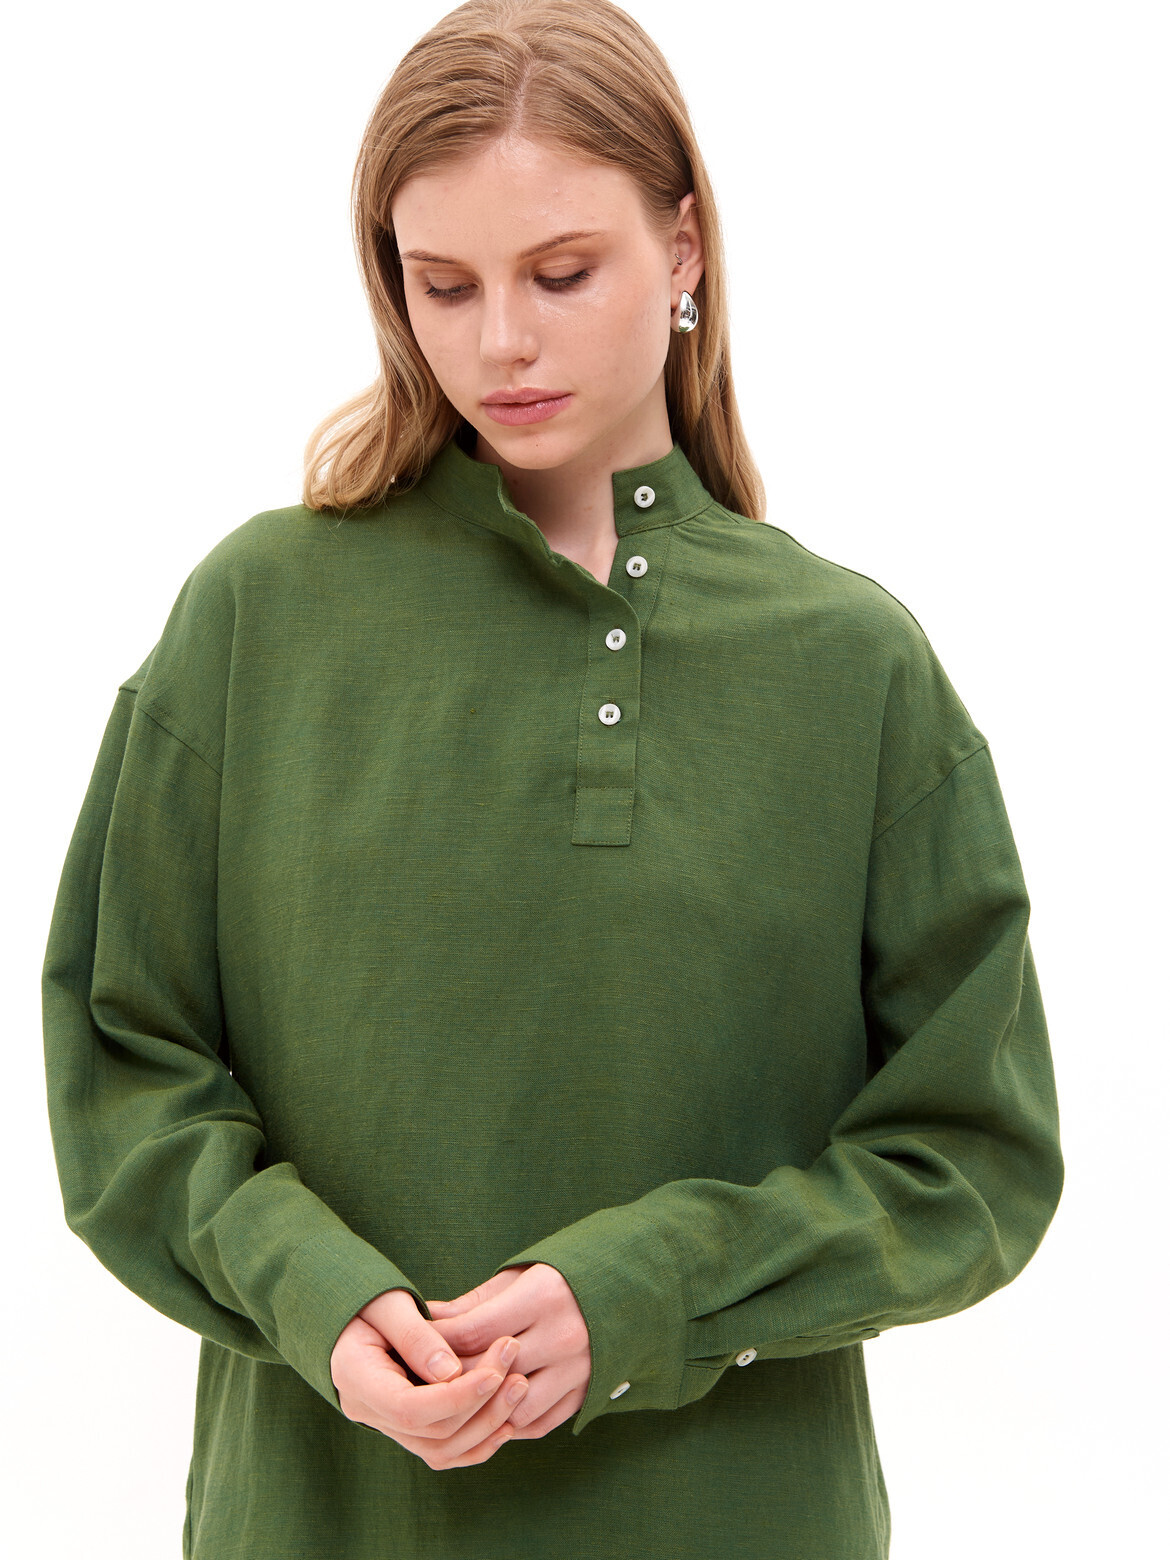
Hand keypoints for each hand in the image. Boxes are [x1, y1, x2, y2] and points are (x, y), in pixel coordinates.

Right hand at [330, 1287, 529, 1468]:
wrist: (351, 1318)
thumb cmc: (369, 1301)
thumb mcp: (388, 1303)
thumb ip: (416, 1335)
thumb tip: (451, 1372)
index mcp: (355, 1378)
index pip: (409, 1408)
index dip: (458, 1396)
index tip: (497, 1371)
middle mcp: (368, 1412)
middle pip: (432, 1433)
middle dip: (482, 1405)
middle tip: (519, 1372)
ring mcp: (385, 1426)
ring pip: (441, 1451)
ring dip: (486, 1426)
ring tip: (520, 1388)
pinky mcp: (406, 1430)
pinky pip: (443, 1451)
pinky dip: (478, 1442)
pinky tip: (507, 1419)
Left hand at [425, 1263, 590, 1439]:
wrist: (623, 1293)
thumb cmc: (556, 1281)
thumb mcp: (516, 1278)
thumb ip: (472, 1304)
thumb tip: (424, 1319)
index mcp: (544, 1296)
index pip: (475, 1331)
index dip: (437, 1342)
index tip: (413, 1346)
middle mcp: (564, 1335)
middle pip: (490, 1373)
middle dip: (450, 1379)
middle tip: (421, 1380)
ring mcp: (578, 1370)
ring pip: (513, 1408)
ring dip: (481, 1409)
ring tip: (455, 1401)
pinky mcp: (584, 1395)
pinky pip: (537, 1424)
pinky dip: (508, 1425)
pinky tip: (487, 1413)